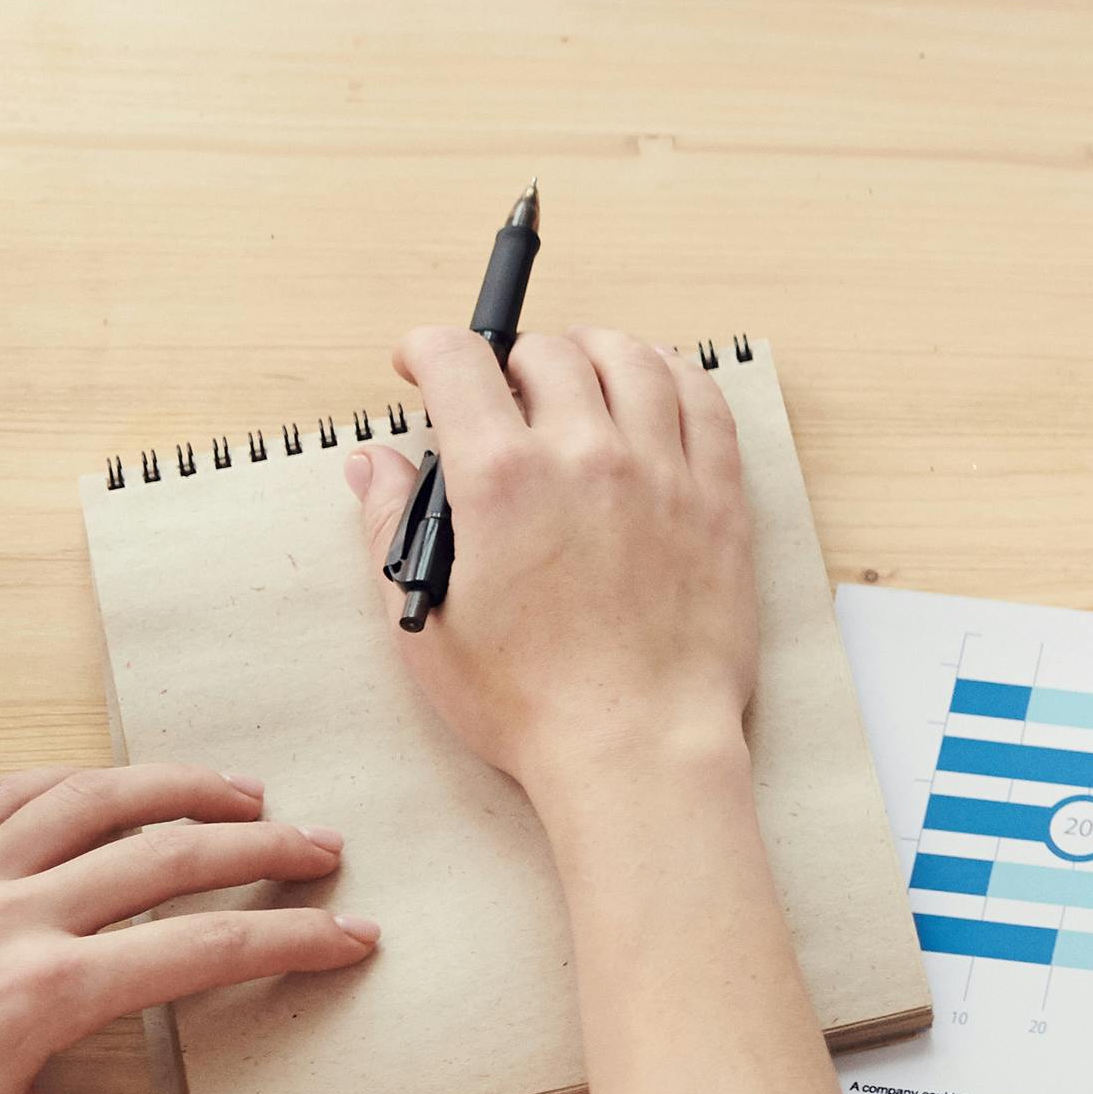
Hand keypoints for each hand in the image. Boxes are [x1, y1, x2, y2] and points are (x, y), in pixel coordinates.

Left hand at [0, 769, 373, 1093]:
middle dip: (266, 848)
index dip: (294, 943)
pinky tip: (117, 788)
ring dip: (183, 788)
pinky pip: (14, 793)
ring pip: (97, 797)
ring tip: (247, 794)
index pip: (205, 949)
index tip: (352, 938)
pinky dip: (82, 780)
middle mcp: (10, 916)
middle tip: (327, 851)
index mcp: (40, 995)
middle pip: (171, 851)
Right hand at [335, 327, 758, 847]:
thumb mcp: (425, 620)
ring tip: (573, 371)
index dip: (428, 349)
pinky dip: (675, 375)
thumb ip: (392, 527)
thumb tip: (373, 465)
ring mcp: (663, 471)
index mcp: (504, 480)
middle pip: (547, 353)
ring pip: (633, 359)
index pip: (459, 361)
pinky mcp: (719, 497)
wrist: (635, 744)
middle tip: (497, 390)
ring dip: (592, 351)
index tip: (419, 362)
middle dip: (508, 359)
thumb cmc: (527, 701)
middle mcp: (587, 455)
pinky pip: (705, 402)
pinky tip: (656, 384)